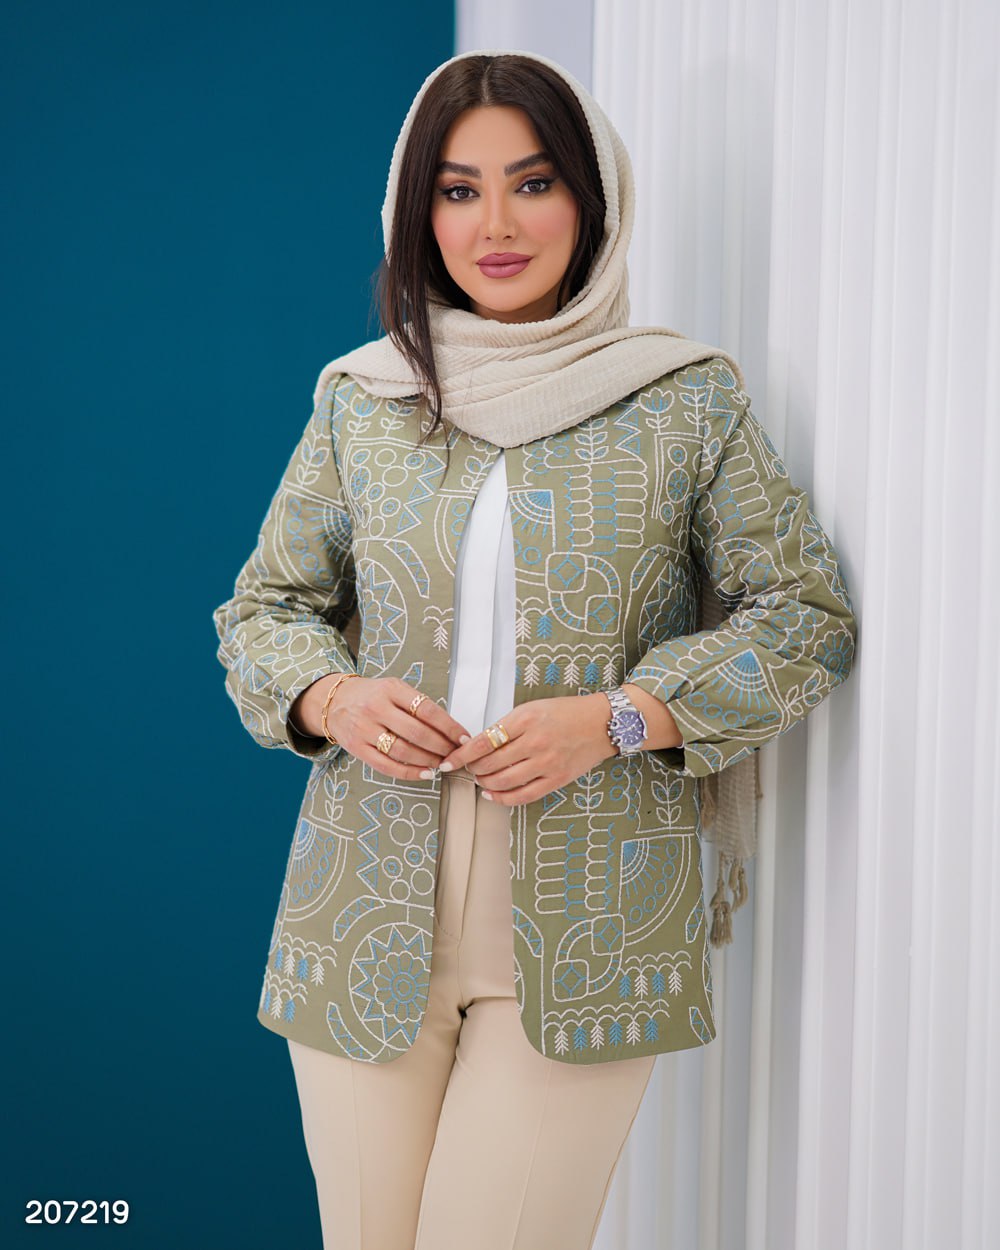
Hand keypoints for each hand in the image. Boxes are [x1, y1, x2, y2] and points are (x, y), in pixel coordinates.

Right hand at [325, 677, 470, 781]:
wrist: (334, 701)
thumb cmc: (372, 696)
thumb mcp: (394, 688)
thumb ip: (417, 704)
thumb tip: (450, 729)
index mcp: (391, 689)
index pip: (427, 709)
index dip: (449, 726)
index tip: (463, 738)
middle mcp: (376, 708)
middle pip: (417, 732)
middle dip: (441, 747)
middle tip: (455, 754)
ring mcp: (364, 729)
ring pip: (403, 751)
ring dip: (428, 760)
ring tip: (442, 764)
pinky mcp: (356, 748)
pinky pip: (386, 765)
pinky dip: (409, 772)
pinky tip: (425, 773)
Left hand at [437, 693, 618, 804]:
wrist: (601, 723)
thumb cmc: (566, 713)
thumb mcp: (531, 709)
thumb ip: (505, 726)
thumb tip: (478, 746)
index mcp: (525, 719)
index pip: (482, 742)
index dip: (461, 755)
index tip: (448, 761)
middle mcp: (534, 742)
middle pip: (489, 764)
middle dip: (472, 769)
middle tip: (468, 767)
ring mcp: (546, 763)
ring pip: (502, 782)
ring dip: (484, 783)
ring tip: (480, 778)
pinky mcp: (556, 779)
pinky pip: (523, 796)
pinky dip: (502, 798)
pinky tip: (491, 794)